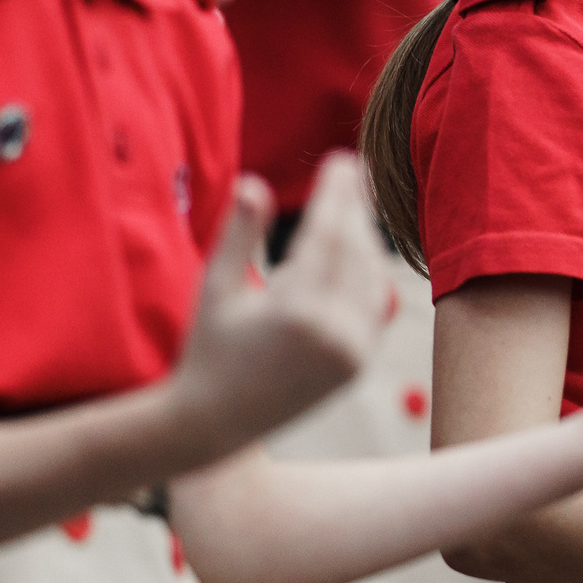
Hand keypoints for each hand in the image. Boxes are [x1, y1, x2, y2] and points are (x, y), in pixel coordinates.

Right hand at [166, 154, 394, 461]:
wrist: (216, 423)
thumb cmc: (207, 348)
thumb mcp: (216, 287)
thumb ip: (239, 234)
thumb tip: (253, 181)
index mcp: (294, 313)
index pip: (327, 235)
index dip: (337, 193)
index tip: (341, 160)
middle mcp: (332, 335)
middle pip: (356, 252)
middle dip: (355, 208)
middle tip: (353, 172)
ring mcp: (352, 354)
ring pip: (372, 277)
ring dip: (364, 237)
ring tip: (352, 204)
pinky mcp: (358, 366)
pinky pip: (375, 306)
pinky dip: (369, 273)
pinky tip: (358, 248)